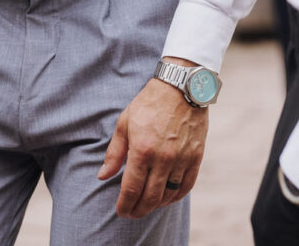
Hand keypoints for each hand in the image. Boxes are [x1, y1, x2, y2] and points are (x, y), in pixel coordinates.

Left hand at [97, 63, 208, 218]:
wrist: (180, 87)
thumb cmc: (149, 103)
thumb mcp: (125, 122)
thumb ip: (114, 152)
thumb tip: (103, 176)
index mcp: (142, 149)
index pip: (131, 188)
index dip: (125, 204)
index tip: (121, 211)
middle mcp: (162, 158)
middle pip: (150, 197)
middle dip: (139, 210)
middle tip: (132, 212)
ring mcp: (181, 159)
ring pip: (168, 195)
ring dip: (156, 205)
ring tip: (147, 204)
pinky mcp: (196, 157)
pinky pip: (186, 186)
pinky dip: (176, 196)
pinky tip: (167, 197)